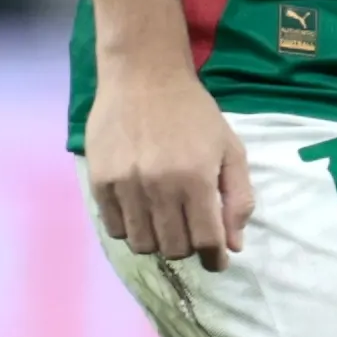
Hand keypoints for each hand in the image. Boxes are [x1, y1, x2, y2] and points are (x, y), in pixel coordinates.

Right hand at [83, 56, 251, 265]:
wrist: (143, 76)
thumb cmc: (193, 112)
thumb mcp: (229, 148)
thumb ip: (237, 197)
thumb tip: (234, 244)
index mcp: (196, 179)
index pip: (206, 241)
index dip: (215, 258)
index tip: (217, 260)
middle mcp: (159, 186)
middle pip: (174, 247)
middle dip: (188, 248)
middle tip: (190, 232)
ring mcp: (126, 185)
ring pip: (142, 243)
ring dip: (158, 242)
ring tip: (164, 224)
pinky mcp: (100, 181)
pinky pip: (114, 227)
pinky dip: (130, 229)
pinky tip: (140, 213)